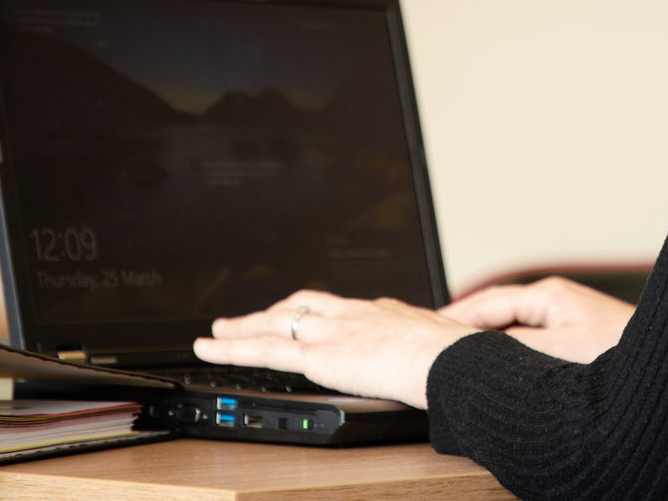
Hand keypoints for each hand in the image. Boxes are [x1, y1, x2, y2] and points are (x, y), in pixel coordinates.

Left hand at [193, 290, 475, 408]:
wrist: (450, 359)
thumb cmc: (456, 358)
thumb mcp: (443, 347)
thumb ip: (429, 352)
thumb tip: (442, 363)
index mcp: (381, 312)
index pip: (337, 307)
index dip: (314, 311)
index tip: (303, 315)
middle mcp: (351, 314)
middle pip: (301, 305)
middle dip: (272, 312)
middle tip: (248, 317)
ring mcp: (333, 330)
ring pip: (275, 322)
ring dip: (243, 326)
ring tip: (218, 332)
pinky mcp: (320, 354)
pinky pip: (266, 349)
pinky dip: (233, 346)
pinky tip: (212, 346)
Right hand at [440, 276, 634, 362]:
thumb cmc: (622, 354)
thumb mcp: (558, 350)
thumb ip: (515, 346)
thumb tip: (476, 345)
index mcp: (548, 294)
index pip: (487, 303)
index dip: (454, 318)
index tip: (427, 329)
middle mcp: (557, 298)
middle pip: (498, 307)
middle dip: (467, 322)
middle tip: (433, 336)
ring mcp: (570, 313)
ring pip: (516, 321)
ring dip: (489, 334)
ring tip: (460, 348)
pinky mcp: (581, 332)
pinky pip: (533, 333)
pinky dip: (510, 343)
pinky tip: (505, 361)